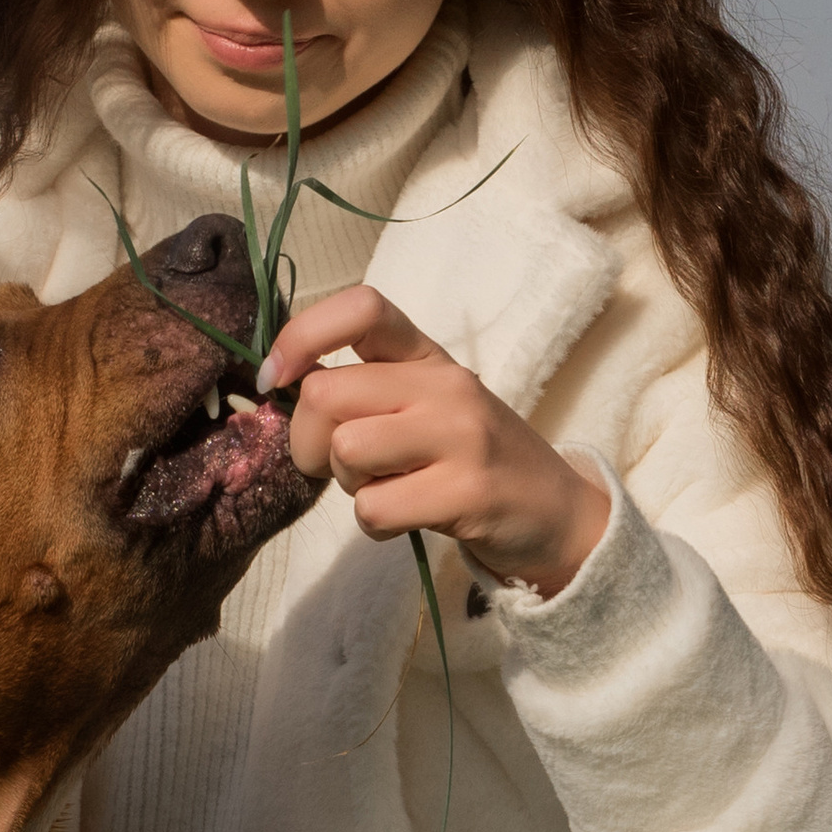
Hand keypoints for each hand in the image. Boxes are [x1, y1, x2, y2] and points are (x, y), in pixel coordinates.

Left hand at [258, 286, 609, 598]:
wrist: (554, 512)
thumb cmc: (467, 457)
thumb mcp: (424, 406)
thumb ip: (362, 390)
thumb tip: (282, 389)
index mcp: (428, 355)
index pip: (361, 308)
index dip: (301, 335)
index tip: (277, 378)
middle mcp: (446, 385)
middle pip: (326, 394)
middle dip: (309, 441)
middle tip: (340, 466)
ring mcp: (462, 436)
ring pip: (346, 450)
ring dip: (349, 484)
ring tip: (389, 487)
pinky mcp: (468, 492)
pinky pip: (373, 508)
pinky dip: (376, 523)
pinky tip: (409, 517)